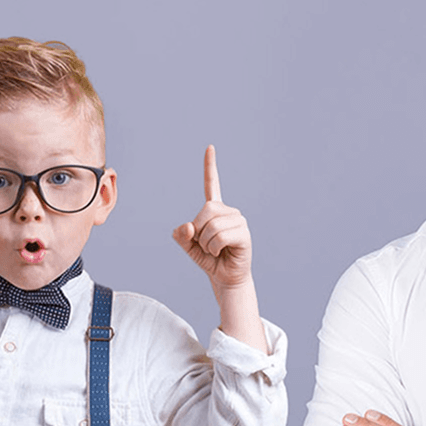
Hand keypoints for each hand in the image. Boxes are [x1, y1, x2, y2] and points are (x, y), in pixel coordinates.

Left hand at [171, 145, 251, 291]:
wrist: (225, 278)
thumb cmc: (209, 260)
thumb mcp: (189, 247)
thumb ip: (181, 236)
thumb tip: (188, 226)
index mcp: (215, 210)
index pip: (212, 184)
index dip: (210, 167)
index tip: (210, 147)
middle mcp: (229, 211)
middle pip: (205, 211)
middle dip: (198, 232)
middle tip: (207, 245)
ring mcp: (238, 221)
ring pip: (211, 226)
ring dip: (206, 244)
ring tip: (215, 250)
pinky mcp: (244, 234)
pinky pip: (219, 237)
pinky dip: (214, 248)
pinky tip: (222, 252)